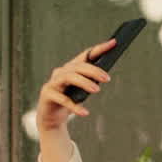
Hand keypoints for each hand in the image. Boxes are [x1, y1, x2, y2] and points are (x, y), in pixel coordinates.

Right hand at [35, 39, 115, 161]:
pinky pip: (62, 99)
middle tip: (107, 78)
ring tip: (97, 90)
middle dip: (93, 71)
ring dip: (84, 82)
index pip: (86, 55)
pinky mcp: (47, 95)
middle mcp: (61, 72)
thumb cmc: (70, 101)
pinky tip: (85, 112)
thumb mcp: (83, 90)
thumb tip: (105, 75)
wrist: (52, 118)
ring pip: (69, 77)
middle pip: (78, 66)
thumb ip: (91, 81)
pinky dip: (74, 106)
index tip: (113, 43)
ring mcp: (53, 83)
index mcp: (72, 68)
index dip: (99, 49)